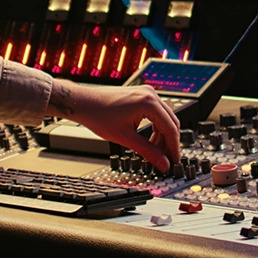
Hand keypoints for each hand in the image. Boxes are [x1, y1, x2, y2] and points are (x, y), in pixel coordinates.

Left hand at [46, 79, 180, 172]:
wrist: (83, 102)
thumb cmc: (98, 115)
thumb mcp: (125, 138)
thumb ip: (148, 152)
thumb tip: (163, 164)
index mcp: (149, 102)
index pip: (171, 128)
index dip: (174, 148)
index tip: (174, 162)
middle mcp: (150, 94)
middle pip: (171, 122)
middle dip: (169, 142)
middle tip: (166, 160)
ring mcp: (146, 93)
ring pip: (164, 118)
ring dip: (162, 136)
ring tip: (155, 152)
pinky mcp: (140, 95)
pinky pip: (156, 113)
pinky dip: (155, 127)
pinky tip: (149, 141)